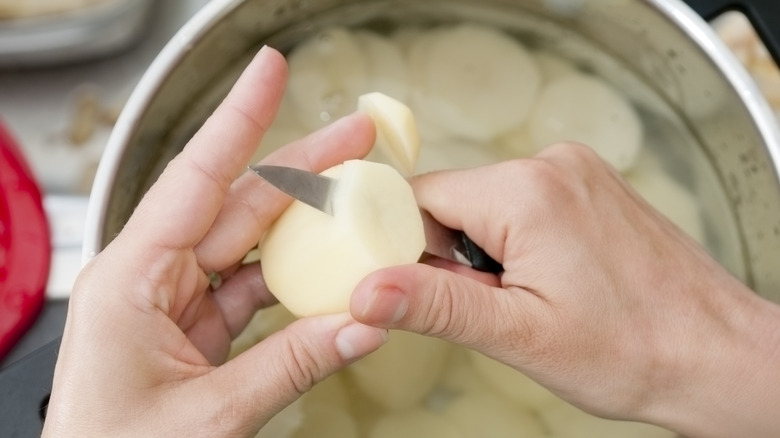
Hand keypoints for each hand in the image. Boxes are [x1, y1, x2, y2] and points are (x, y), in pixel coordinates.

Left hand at [42, 47, 386, 437]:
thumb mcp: (209, 416)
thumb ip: (291, 366)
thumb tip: (360, 324)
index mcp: (129, 281)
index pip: (194, 180)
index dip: (237, 120)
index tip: (269, 74)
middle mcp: (150, 280)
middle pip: (235, 203)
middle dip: (300, 166)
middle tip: (353, 138)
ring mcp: (174, 303)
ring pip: (249, 242)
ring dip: (303, 222)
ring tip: (354, 200)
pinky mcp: (195, 329)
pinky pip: (252, 287)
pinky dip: (294, 279)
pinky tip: (329, 270)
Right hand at [350, 143, 779, 437]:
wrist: (716, 355)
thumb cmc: (635, 350)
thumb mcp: (519, 335)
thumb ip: (435, 306)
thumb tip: (367, 291)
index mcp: (526, 191)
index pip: (419, 197)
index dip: (408, 248)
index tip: (424, 290)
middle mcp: (552, 165)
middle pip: (452, 200)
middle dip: (454, 257)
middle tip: (496, 306)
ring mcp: (576, 171)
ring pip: (485, 205)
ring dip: (487, 254)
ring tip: (534, 298)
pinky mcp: (589, 186)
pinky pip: (522, 205)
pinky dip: (517, 243)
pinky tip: (552, 281)